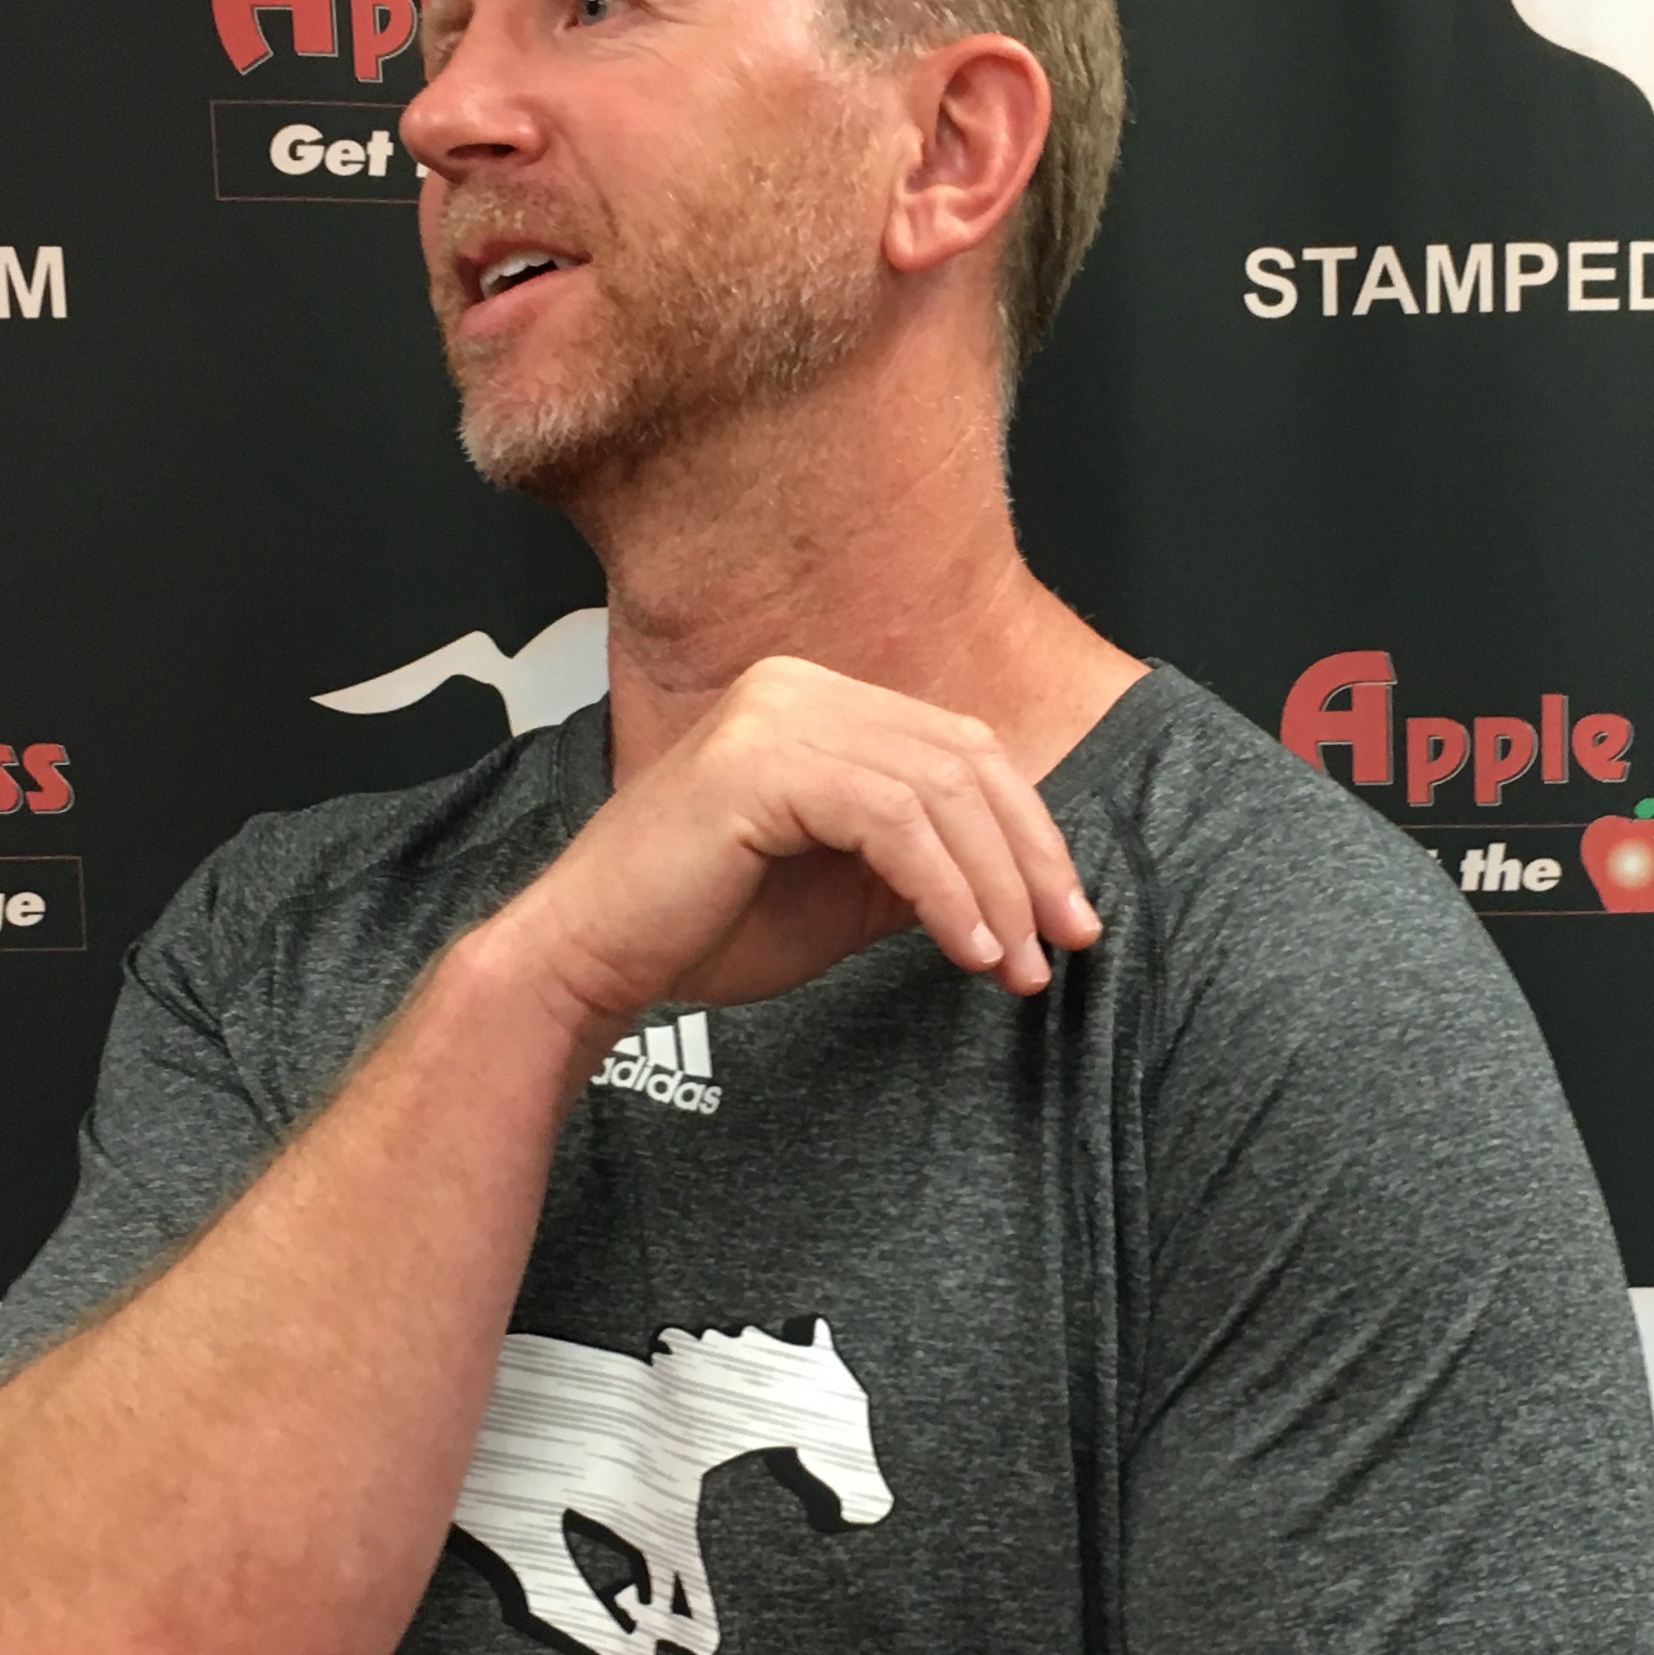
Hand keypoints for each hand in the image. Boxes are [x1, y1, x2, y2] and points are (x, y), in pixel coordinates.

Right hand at [492, 655, 1101, 1030]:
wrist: (588, 959)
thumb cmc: (699, 929)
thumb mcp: (843, 893)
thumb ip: (919, 866)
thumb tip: (1021, 885)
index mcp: (812, 702)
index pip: (956, 750)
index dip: (1028, 832)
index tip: (1065, 918)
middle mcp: (795, 687)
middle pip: (963, 760)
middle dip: (1030, 859)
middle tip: (1064, 944)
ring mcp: (774, 715)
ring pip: (938, 792)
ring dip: (995, 888)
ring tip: (1015, 967)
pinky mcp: (759, 763)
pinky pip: (891, 822)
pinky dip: (944, 890)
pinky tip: (966, 950)